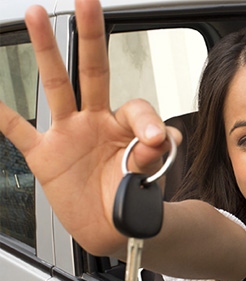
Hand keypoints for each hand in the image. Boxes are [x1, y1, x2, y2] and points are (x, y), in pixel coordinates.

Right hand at [0, 0, 181, 254]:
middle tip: (89, 3)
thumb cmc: (132, 196)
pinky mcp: (45, 155)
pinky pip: (17, 130)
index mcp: (124, 126)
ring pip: (56, 86)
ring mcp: (68, 135)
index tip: (154, 140)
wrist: (114, 225)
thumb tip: (163, 136)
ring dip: (47, 52)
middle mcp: (95, 121)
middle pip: (92, 72)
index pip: (135, 106)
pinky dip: (0, 114)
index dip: (145, 120)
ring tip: (37, 15)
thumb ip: (153, 155)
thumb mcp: (148, 175)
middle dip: (91, 38)